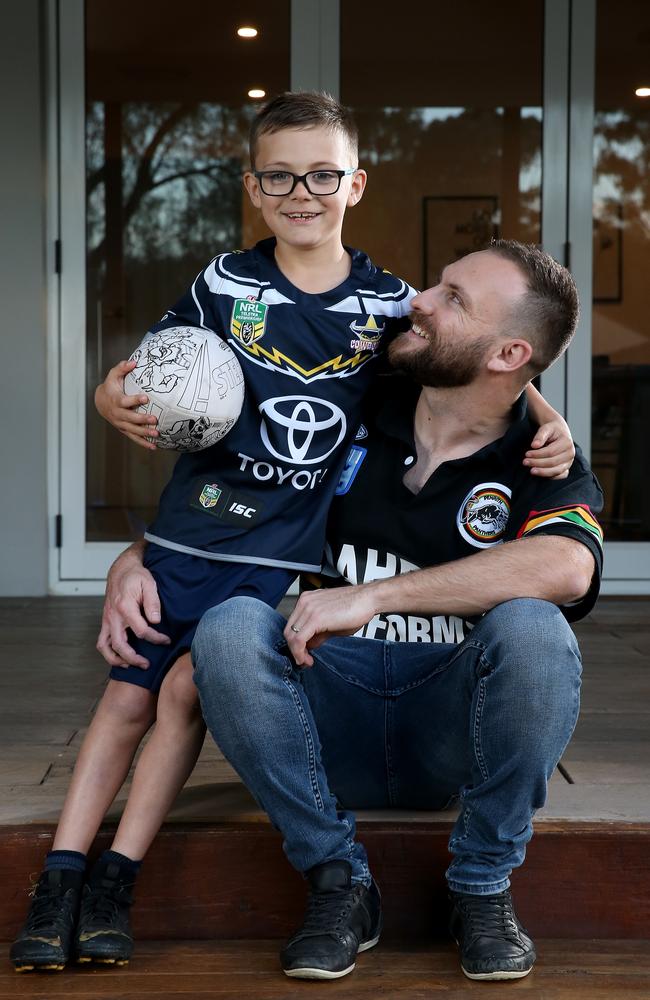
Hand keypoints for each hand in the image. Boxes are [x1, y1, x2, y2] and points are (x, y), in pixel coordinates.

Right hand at [94, 360, 158, 450]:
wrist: (100, 401)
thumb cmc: (111, 386)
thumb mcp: (113, 375)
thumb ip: (122, 368)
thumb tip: (133, 361)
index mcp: (115, 400)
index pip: (125, 401)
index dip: (134, 400)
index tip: (145, 398)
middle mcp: (117, 413)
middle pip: (129, 418)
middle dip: (142, 419)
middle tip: (154, 419)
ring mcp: (120, 423)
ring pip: (132, 430)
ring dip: (144, 433)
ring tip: (156, 434)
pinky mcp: (124, 429)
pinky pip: (133, 437)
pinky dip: (143, 443)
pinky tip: (154, 446)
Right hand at [96, 543, 170, 667]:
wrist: (121, 570)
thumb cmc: (136, 576)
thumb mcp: (149, 584)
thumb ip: (152, 602)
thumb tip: (155, 621)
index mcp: (125, 606)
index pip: (141, 631)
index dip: (155, 638)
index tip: (166, 640)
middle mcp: (113, 616)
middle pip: (120, 645)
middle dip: (133, 658)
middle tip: (147, 664)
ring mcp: (107, 619)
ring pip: (105, 647)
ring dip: (116, 660)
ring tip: (130, 666)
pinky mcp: (105, 621)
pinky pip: (102, 642)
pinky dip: (109, 652)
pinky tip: (121, 657)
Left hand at [284, 586, 377, 666]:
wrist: (369, 599)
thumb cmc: (355, 608)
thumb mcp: (332, 623)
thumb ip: (318, 633)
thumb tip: (309, 645)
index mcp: (307, 600)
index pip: (292, 625)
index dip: (294, 643)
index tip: (302, 654)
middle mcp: (305, 602)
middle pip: (288, 631)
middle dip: (294, 650)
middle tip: (304, 661)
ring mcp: (309, 608)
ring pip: (291, 636)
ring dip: (297, 653)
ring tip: (307, 661)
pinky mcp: (315, 618)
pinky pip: (299, 639)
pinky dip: (300, 652)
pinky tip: (307, 659)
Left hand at [524, 416, 574, 478]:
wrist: (558, 432)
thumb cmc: (552, 430)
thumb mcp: (546, 428)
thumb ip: (540, 435)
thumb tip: (534, 445)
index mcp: (567, 442)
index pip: (550, 452)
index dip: (537, 454)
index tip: (526, 454)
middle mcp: (570, 453)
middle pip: (553, 462)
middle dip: (538, 463)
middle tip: (525, 462)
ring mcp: (569, 462)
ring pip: (557, 471)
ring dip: (543, 472)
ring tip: (531, 470)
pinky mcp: (566, 468)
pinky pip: (560, 475)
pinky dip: (550, 476)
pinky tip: (540, 473)